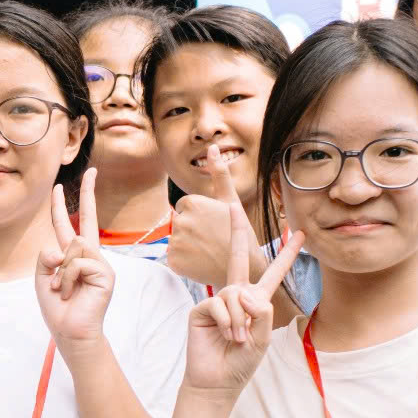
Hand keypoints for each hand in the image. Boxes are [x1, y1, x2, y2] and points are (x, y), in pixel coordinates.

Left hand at [35, 169, 117, 348]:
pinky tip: (71, 293)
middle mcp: (89, 256)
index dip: (61, 205)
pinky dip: (67, 279)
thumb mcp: (42, 278)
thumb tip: (62, 247)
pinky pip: (78, 262)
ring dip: (60, 272)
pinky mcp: (105, 273)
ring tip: (63, 290)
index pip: (67, 224)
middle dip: (89, 192)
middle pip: (86, 218)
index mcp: (73, 256)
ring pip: (74, 245)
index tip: (58, 186)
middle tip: (93, 169)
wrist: (71, 332)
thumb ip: (46, 256)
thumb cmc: (58, 308)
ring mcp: (100, 263)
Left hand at [165, 143, 244, 286]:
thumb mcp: (231, 201)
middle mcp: (182, 220)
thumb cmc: (239, 233)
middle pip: (178, 222)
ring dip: (187, 245)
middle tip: (211, 240)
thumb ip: (219, 174)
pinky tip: (200, 262)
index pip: (184, 207)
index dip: (199, 217)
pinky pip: (172, 257)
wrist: (245, 270)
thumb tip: (212, 147)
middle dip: (191, 230)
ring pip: (175, 239)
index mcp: (193, 203)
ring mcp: (176, 242)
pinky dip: (183, 261)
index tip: (213, 225)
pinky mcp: (173, 261)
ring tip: (207, 251)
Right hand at [186, 226, 299, 395]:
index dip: (286, 254)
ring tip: (238, 339)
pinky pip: (220, 303)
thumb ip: (262, 312)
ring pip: (236, 293)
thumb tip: (244, 292)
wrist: (217, 381)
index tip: (299, 234)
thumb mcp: (263, 338)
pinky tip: (227, 335)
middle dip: (237, 231)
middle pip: (240, 257)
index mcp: (256, 302)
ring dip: (241, 320)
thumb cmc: (242, 363)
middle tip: (231, 205)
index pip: (273, 273)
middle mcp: (237, 296)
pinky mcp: (202, 309)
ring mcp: (218, 301)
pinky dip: (228, 322)